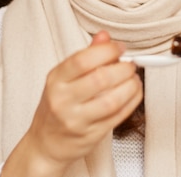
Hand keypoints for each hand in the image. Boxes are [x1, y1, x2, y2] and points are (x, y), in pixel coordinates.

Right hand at [2, 31, 142, 176]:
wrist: (46, 144)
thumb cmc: (57, 107)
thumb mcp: (63, 78)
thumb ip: (85, 56)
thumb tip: (104, 36)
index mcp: (56, 80)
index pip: (82, 60)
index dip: (107, 51)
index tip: (120, 48)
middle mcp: (64, 100)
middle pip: (101, 79)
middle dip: (123, 68)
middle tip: (130, 65)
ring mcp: (77, 120)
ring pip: (112, 100)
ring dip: (131, 86)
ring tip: (134, 79)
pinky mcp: (91, 135)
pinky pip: (118, 116)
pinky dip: (132, 101)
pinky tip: (134, 93)